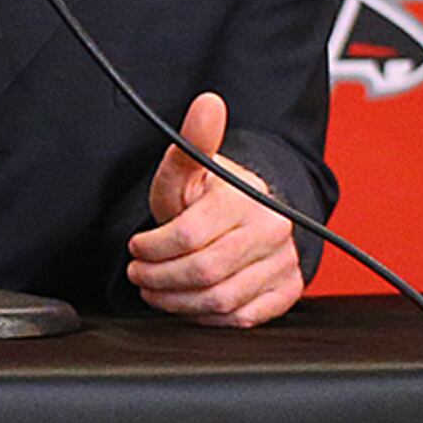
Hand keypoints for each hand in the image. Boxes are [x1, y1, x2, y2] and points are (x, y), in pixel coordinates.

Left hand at [126, 91, 304, 326]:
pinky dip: (206, 316)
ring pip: (218, 299)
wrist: (256, 212)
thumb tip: (207, 104)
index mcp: (247, 200)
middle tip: (138, 272)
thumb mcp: (190, 170)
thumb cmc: (215, 194)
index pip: (185, 236)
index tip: (136, 246)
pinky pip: (241, 318)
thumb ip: (191, 143)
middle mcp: (272, 232)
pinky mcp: (286, 290)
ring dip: (175, 300)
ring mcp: (283, 263)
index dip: (150, 247)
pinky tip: (188, 302)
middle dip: (157, 277)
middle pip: (201, 272)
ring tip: (154, 288)